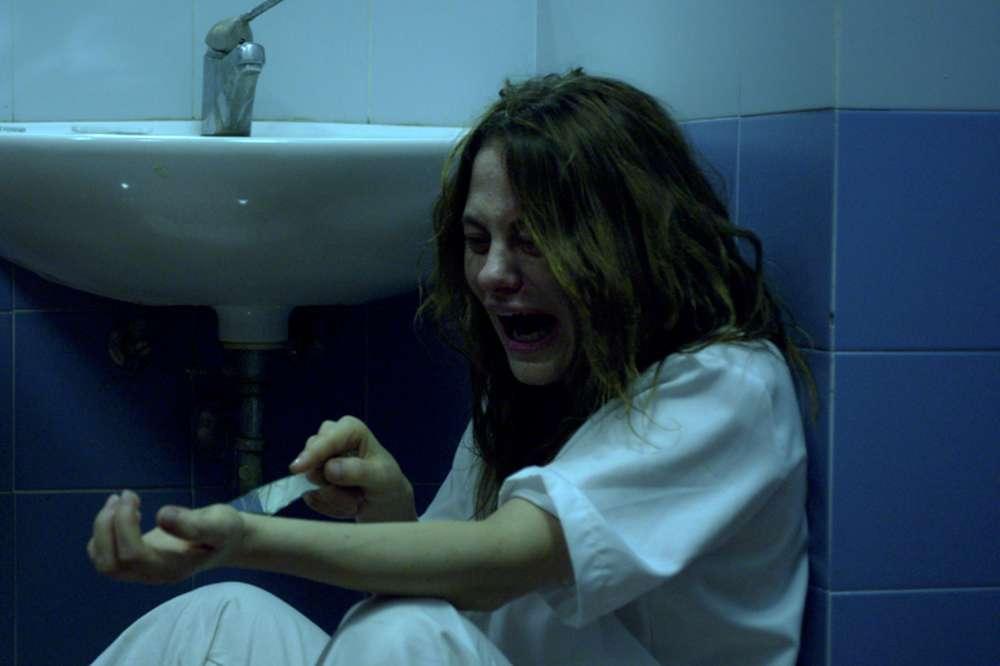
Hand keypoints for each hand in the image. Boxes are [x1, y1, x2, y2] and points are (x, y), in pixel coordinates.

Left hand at [87, 490, 244, 584]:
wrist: (226, 542)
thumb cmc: (225, 531)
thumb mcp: (220, 524)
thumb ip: (194, 523)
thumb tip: (162, 515)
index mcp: (171, 567)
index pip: (132, 555)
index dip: (123, 525)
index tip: (131, 495)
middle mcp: (152, 575)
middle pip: (110, 564)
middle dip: (107, 527)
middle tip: (122, 496)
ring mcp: (142, 572)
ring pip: (104, 563)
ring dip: (102, 530)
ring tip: (117, 501)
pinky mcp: (136, 563)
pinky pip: (105, 556)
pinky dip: (103, 534)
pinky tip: (121, 513)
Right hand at [291, 416, 416, 522]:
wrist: (383, 499)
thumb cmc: (386, 480)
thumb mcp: (380, 477)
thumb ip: (357, 471)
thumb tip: (329, 469)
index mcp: (350, 429)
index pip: (325, 440)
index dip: (312, 454)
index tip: (298, 469)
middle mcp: (330, 438)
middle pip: (311, 460)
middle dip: (331, 485)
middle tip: (357, 495)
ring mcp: (319, 457)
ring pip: (311, 481)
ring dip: (334, 498)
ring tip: (356, 498)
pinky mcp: (313, 476)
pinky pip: (311, 496)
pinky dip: (329, 506)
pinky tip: (346, 503)